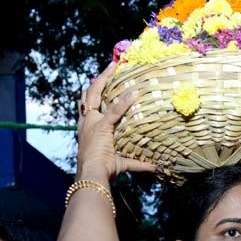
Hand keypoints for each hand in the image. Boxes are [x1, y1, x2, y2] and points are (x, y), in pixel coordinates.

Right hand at [77, 62, 154, 181]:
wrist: (92, 174)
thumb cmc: (103, 170)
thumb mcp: (121, 163)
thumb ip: (138, 162)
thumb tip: (154, 166)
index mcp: (86, 128)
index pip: (86, 105)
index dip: (91, 92)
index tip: (98, 81)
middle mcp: (87, 122)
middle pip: (89, 93)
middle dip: (100, 78)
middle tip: (111, 66)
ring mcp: (93, 122)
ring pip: (96, 93)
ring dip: (106, 78)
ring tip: (115, 66)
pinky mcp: (101, 126)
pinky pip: (114, 111)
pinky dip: (125, 101)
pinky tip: (135, 92)